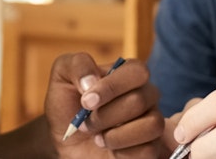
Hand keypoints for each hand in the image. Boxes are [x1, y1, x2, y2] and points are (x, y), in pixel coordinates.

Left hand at [46, 53, 164, 157]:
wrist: (65, 141)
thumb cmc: (68, 106)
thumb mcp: (62, 77)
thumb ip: (77, 65)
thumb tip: (92, 81)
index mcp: (128, 74)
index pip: (137, 71)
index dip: (112, 86)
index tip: (86, 102)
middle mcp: (145, 96)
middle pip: (140, 100)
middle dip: (105, 115)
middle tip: (85, 123)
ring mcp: (150, 122)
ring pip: (152, 125)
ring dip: (116, 135)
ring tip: (97, 138)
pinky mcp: (150, 148)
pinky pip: (149, 150)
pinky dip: (123, 152)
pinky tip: (110, 149)